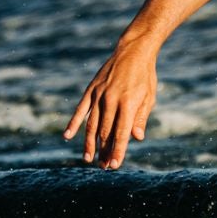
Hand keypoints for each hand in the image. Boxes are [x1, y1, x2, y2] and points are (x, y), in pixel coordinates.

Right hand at [63, 36, 157, 168]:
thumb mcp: (149, 97)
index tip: (114, 165)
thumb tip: (136, 138)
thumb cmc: (145, 77)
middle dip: (104, 151)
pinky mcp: (91, 89)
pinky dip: (73, 123)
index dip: (118, 150)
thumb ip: (141, 118)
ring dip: (90, 143)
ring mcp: (99, 94)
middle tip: (103, 167)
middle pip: (105, 132)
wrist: (133, 51)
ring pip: (91, 124)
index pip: (121, 133)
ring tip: (88, 158)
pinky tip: (67, 136)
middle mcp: (111, 100)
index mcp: (128, 103)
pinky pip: (80, 109)